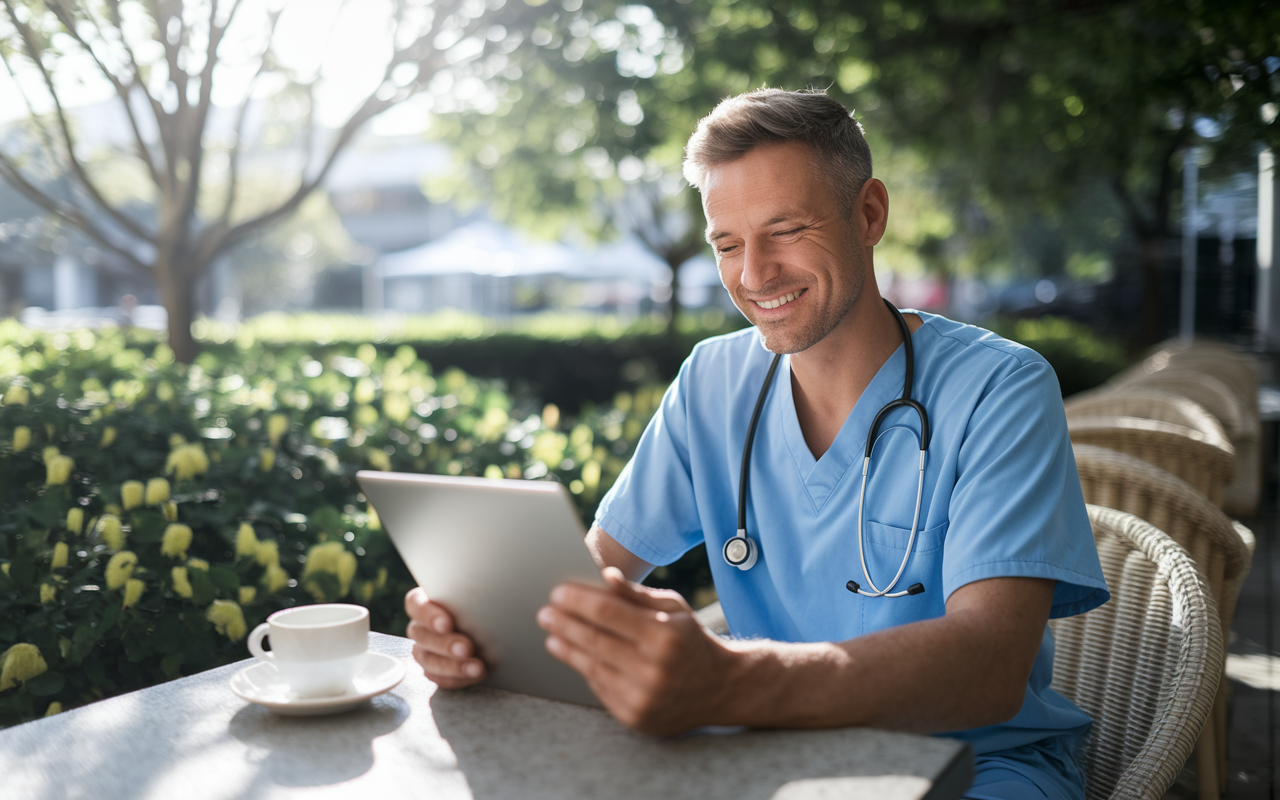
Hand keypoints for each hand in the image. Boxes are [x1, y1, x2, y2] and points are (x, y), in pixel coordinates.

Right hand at [404, 587, 485, 688]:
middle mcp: (420, 626)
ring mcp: (423, 649)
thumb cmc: (480, 605)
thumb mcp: (476, 597)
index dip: (428, 615)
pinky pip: (438, 678)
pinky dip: (456, 679)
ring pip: (427, 660)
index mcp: (425, 601)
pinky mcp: (433, 670)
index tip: (447, 624)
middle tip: (467, 648)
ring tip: (477, 667)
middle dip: (445, 644)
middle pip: (422, 635)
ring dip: (453, 666)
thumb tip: (489, 595)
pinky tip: (473, 676)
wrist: (492, 630)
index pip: (415, 604)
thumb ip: (472, 596)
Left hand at [536, 567, 733, 735]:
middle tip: (545, 613)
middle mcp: (654, 668)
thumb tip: (604, 577)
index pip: (608, 613)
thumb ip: (637, 594)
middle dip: (564, 624)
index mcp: (665, 635)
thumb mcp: (675, 608)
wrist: (720, 689)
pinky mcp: (635, 717)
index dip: (578, 601)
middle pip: (595, 640)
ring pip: (592, 667)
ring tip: (552, 635)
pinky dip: (584, 669)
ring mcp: (644, 697)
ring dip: (566, 648)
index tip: (557, 592)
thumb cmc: (691, 641)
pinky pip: (600, 688)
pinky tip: (572, 655)